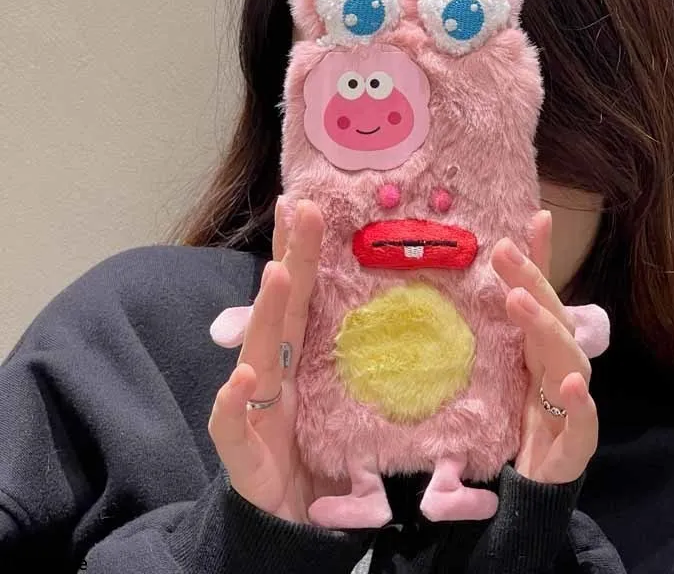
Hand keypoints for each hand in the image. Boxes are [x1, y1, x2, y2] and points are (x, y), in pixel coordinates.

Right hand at [208, 198, 335, 522]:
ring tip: (275, 274)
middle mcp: (273, 371)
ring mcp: (253, 407)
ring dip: (264, 312)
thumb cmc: (317, 453)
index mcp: (299, 357)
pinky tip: (242, 377)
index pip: (302, 294)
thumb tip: (390, 311)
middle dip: (288, 258)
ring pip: (257, 352)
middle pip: (281, 308)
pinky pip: (232, 424)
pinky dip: (233, 401)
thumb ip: (353, 360)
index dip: (301, 250)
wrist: (287, 519)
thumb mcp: (340, 399)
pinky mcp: (243, 450)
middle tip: (298, 209)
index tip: (307, 204)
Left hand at [490, 210, 598, 483]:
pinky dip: (579, 400)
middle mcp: (560, 363)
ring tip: (521, 302)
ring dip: (546, 327)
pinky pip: (583, 418)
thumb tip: (476, 291)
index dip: (542, 257)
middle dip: (531, 281)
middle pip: (552, 316)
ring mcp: (573, 398)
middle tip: (503, 251)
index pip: (543, 294)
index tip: (538, 216)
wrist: (539, 481)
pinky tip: (570, 383)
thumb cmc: (522, 417)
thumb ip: (500, 335)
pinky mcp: (579, 438)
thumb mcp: (505, 370)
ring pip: (567, 356)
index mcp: (540, 345)